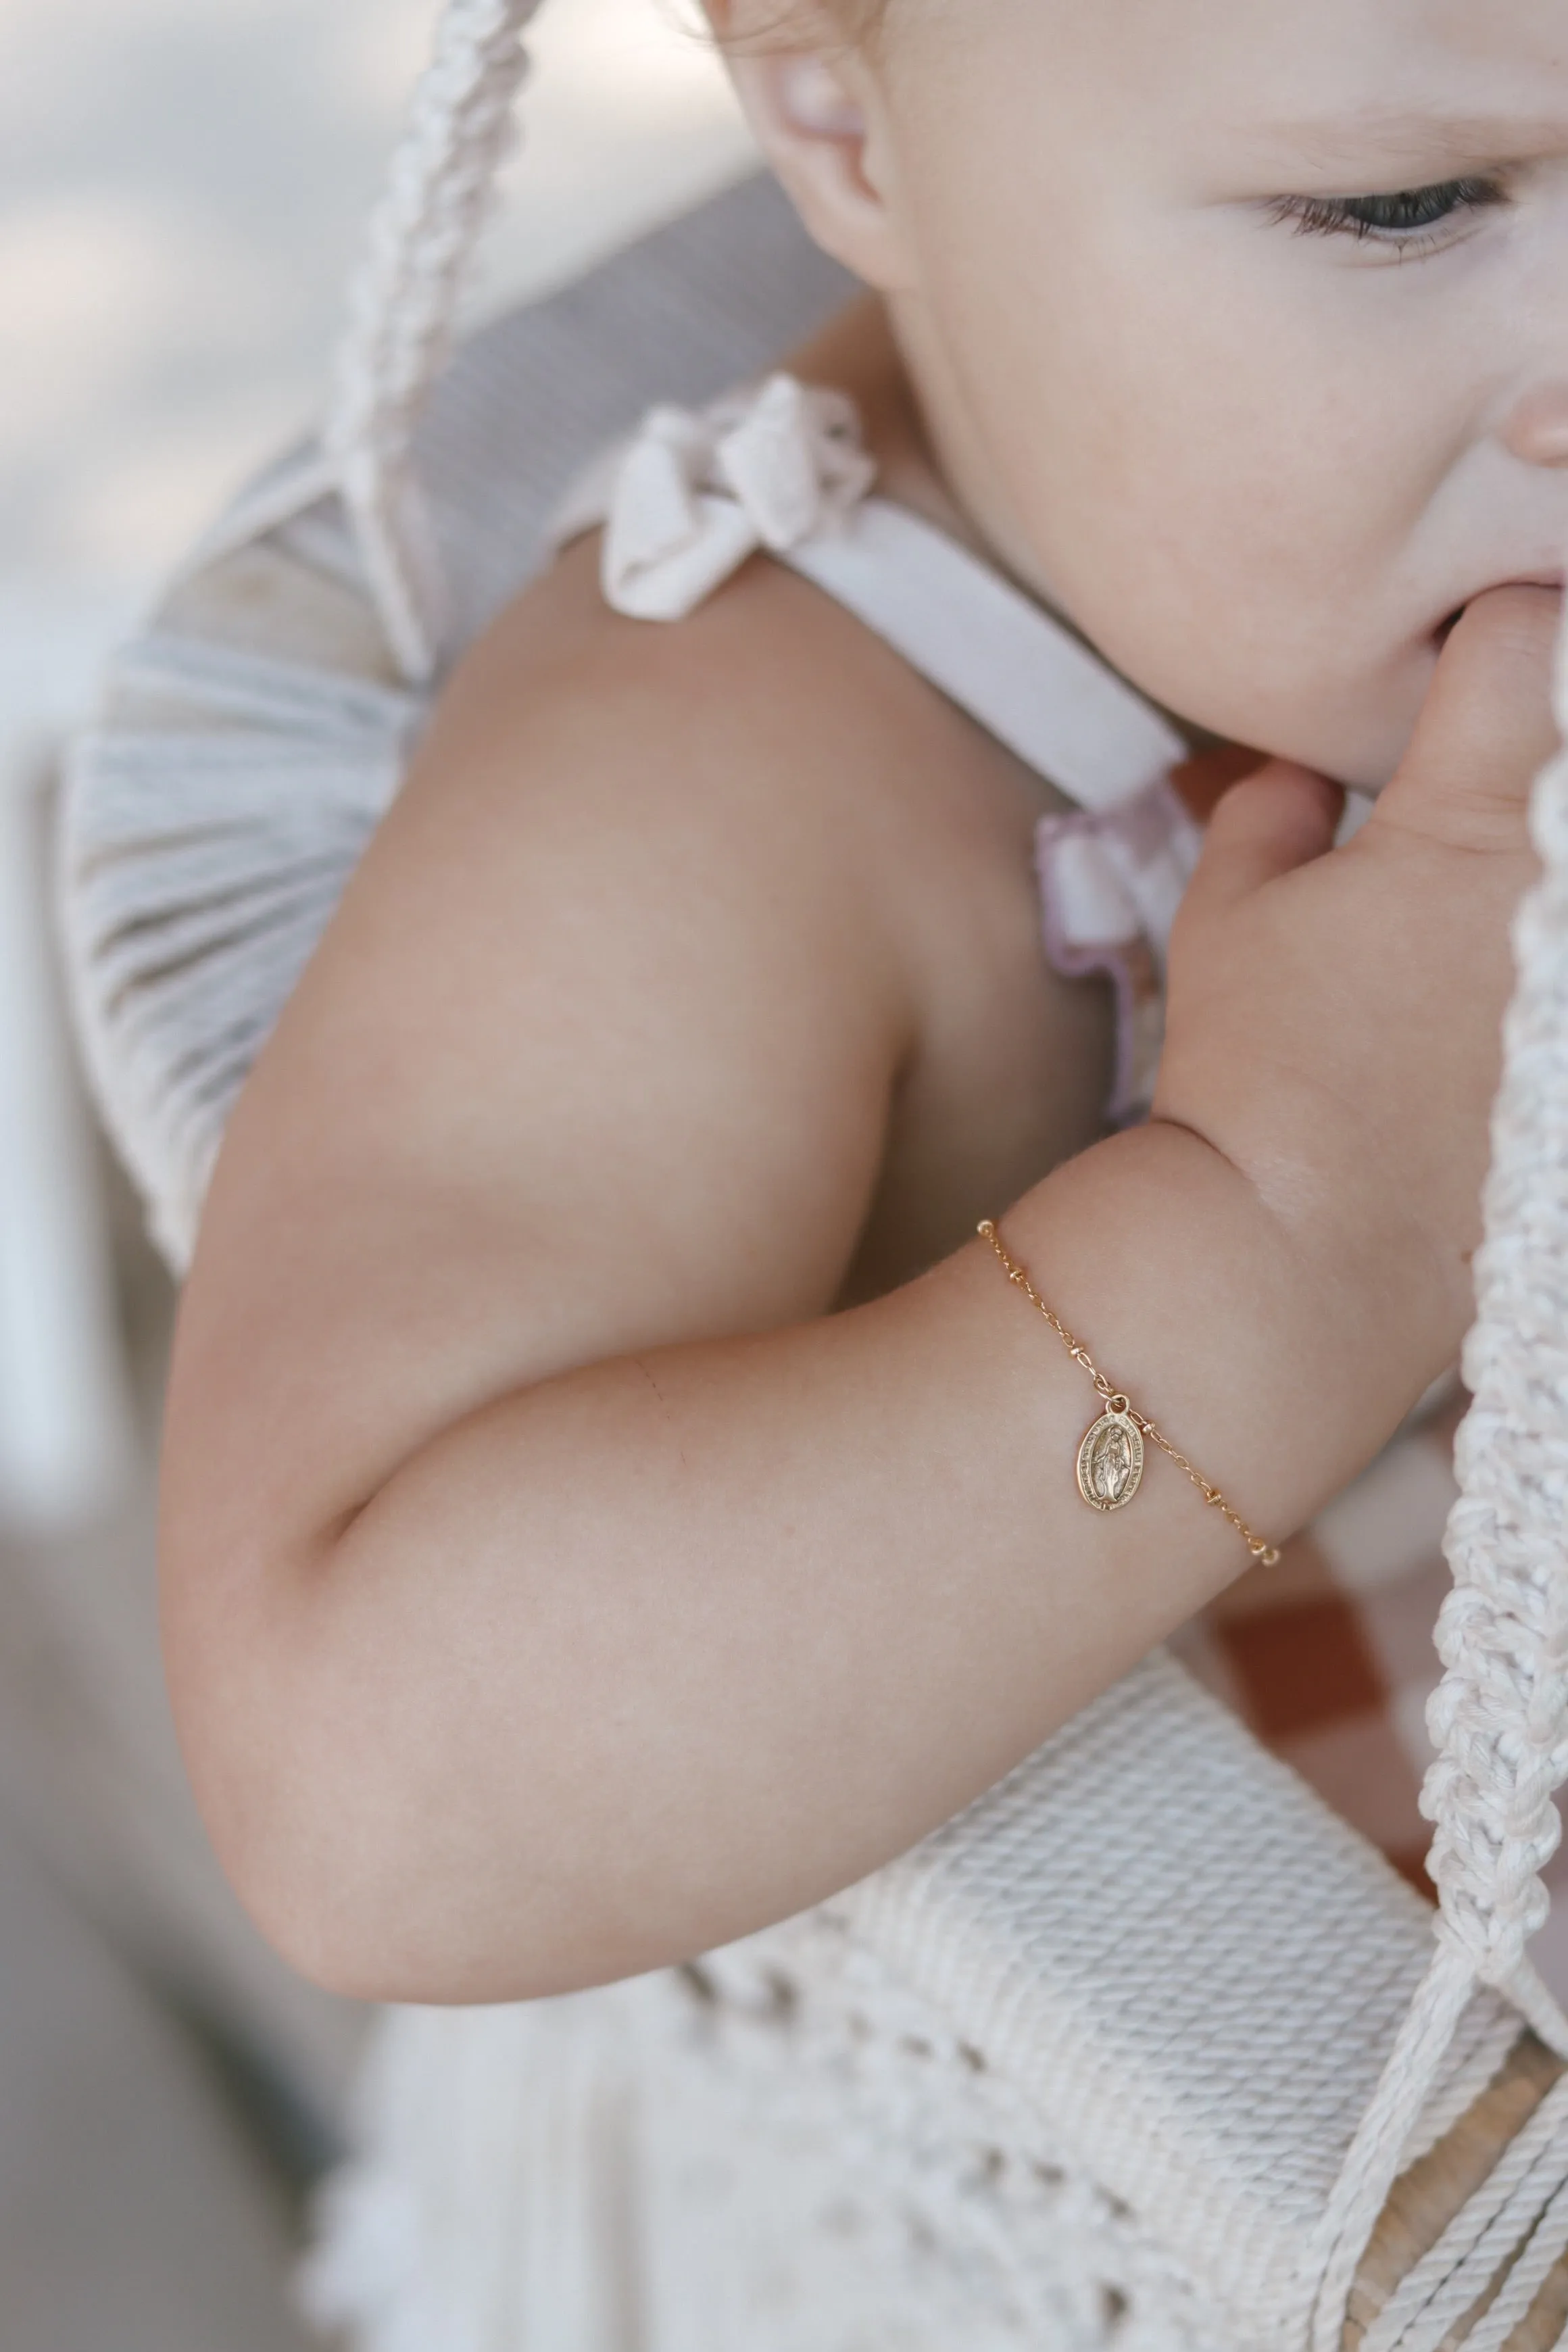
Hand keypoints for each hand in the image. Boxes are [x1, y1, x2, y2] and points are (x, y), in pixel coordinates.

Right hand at [1155, 585, 1560, 1400]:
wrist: (1304, 1256)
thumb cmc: (1256, 1078)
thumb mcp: (1227, 918)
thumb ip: (1268, 814)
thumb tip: (1300, 778)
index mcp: (1465, 816)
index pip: (1522, 635)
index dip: (1487, 631)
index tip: (1465, 657)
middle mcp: (1561, 879)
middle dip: (1543, 745)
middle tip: (1491, 781)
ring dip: (1549, 861)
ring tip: (1477, 926)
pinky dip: (1547, 959)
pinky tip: (1506, 1003)